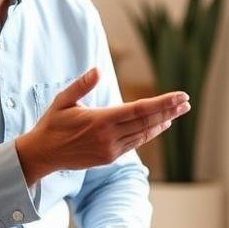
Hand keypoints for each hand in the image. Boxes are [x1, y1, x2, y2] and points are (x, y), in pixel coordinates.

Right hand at [16, 68, 189, 183]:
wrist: (42, 154)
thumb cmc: (52, 123)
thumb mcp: (63, 100)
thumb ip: (81, 85)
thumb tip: (97, 70)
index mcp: (100, 120)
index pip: (139, 110)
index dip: (162, 103)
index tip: (179, 96)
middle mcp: (109, 137)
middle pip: (146, 121)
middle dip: (169, 111)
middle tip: (186, 102)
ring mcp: (110, 149)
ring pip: (143, 134)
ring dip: (163, 122)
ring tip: (179, 111)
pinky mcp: (109, 157)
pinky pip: (135, 143)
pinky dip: (150, 133)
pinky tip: (160, 125)